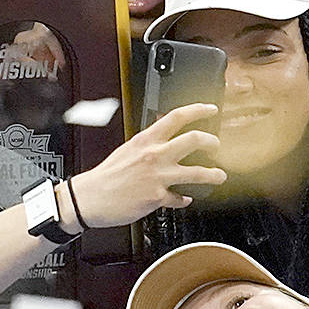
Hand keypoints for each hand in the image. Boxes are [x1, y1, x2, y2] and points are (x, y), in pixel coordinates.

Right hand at [67, 103, 223, 224]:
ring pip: (197, 172)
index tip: (210, 110)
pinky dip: (184, 199)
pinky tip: (185, 199)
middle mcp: (154, 155)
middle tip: (216, 146)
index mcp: (146, 140)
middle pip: (195, 140)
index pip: (177, 116)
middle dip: (212, 142)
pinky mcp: (157, 197)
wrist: (90, 198)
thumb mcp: (128, 150)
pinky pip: (180, 198)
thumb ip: (148, 145)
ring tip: (219, 176)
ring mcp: (158, 176)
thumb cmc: (106, 176)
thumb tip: (165, 140)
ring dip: (213, 174)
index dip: (198, 110)